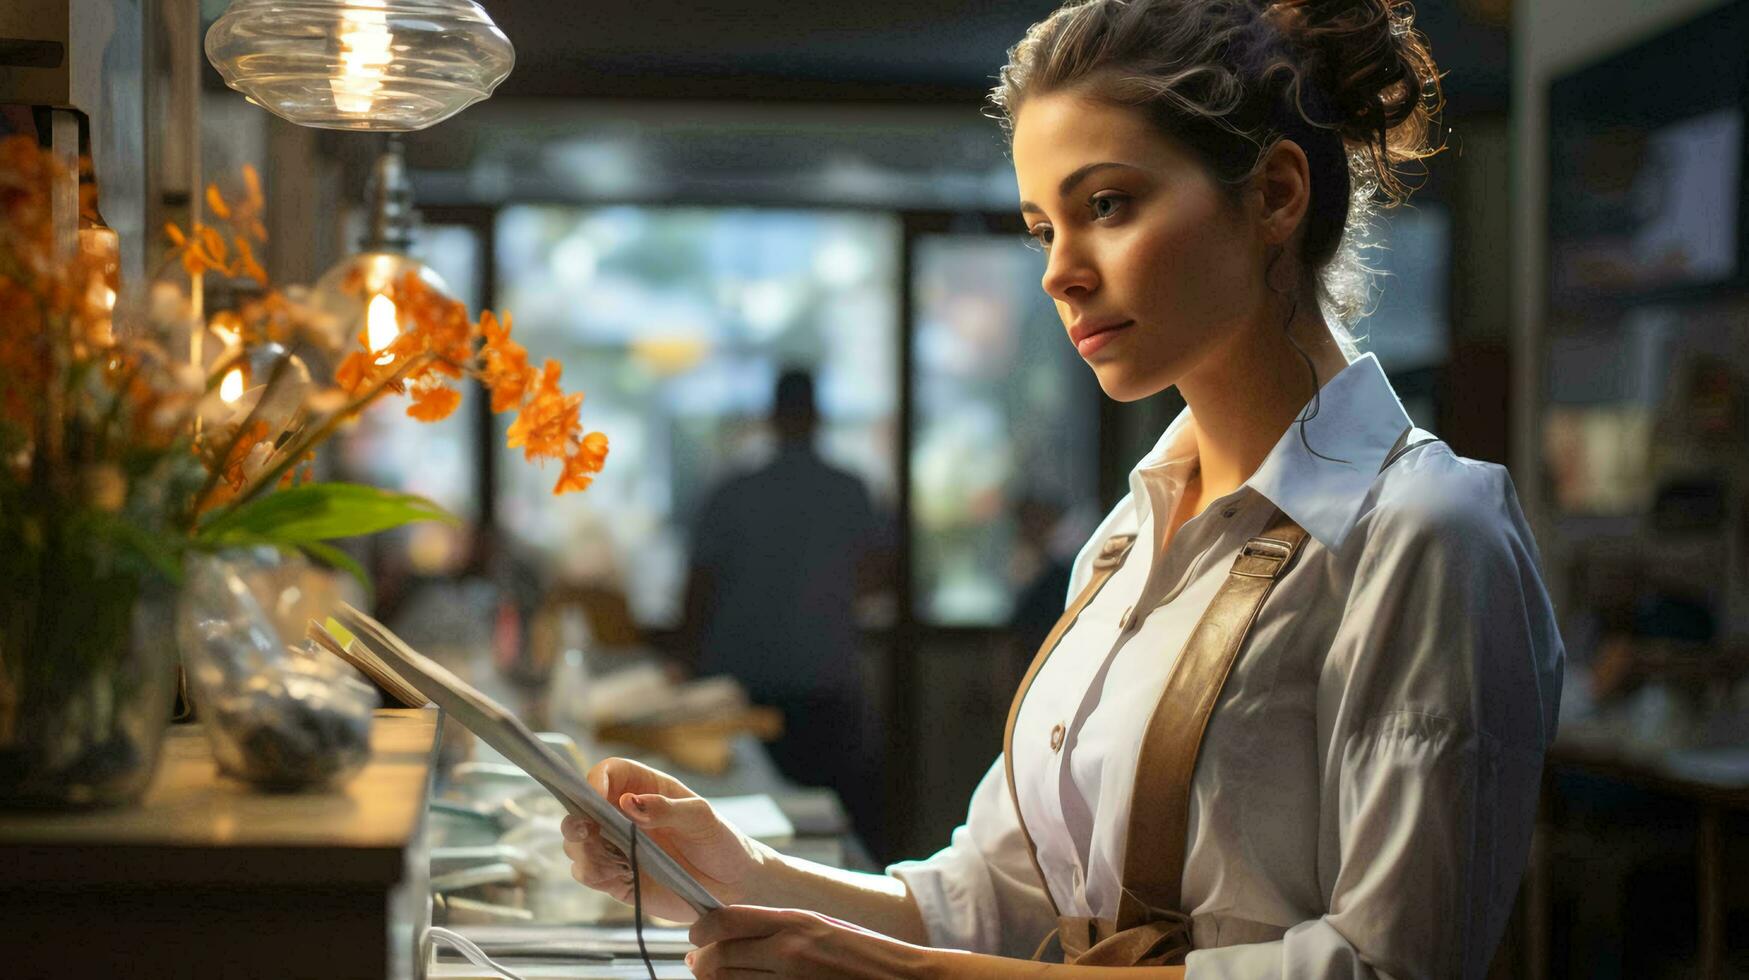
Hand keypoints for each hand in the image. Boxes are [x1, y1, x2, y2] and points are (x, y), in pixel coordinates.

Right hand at [559, 757, 769, 922]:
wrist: (732, 883)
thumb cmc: (720, 840)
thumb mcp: (701, 818)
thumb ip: (666, 809)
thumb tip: (628, 802)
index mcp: (644, 789)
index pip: (608, 773)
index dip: (595, 780)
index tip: (596, 796)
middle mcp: (623, 816)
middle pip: (581, 808)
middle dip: (575, 818)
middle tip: (585, 830)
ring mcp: (617, 847)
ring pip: (578, 843)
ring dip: (581, 849)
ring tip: (607, 858)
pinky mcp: (617, 878)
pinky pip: (590, 874)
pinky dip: (592, 873)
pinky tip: (614, 875)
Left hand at [686, 905, 939, 978]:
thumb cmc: (864, 954)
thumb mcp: (819, 926)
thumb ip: (776, 927)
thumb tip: (728, 933)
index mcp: (795, 922)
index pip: (726, 921)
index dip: (702, 929)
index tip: (696, 935)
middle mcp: (788, 952)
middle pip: (719, 957)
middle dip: (702, 961)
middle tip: (697, 961)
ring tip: (713, 976)